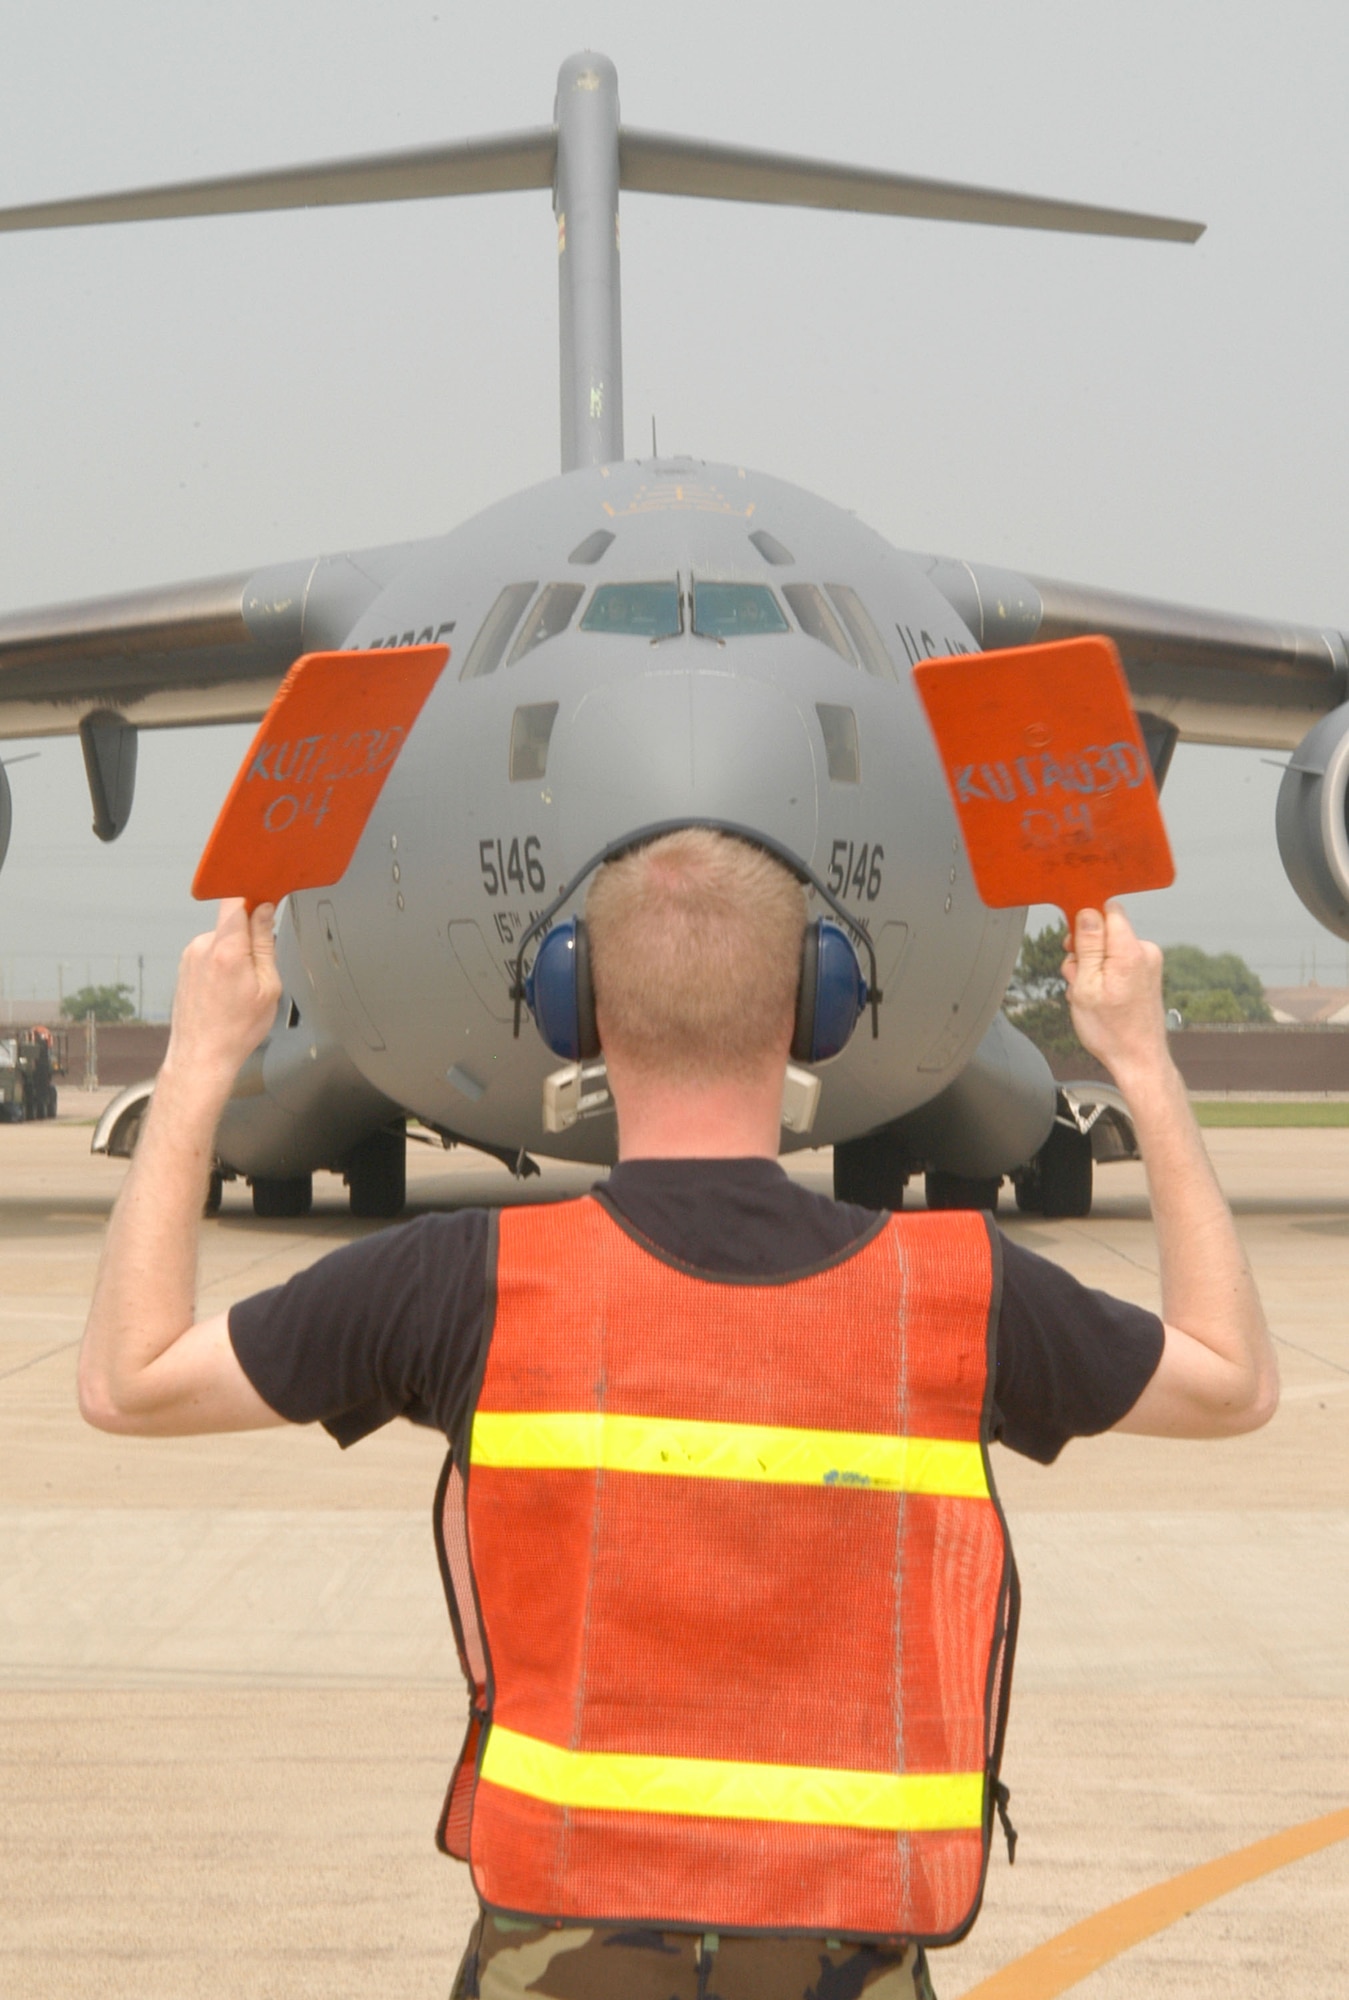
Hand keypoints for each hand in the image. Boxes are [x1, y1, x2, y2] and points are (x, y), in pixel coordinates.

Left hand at [166, 900, 282, 1090]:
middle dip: (249, 935)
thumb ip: (264, 943)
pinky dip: (222, 965)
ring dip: (235, 954)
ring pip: (222, 939)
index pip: (236, 898)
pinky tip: (226, 992)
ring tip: (240, 988)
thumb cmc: (235, 1030)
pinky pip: (210, 952)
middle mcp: (202, 946)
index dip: (253, 893)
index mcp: (226, 949)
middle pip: (232, 921)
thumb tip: (265, 912)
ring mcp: (190, 956)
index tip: (267, 899)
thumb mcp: (267, 987)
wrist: (202, 1056)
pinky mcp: (184, 966)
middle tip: (260, 968)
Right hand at [1062, 905, 1169, 1085]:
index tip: (1074, 942)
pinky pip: (1117, 962)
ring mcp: (1148, 963)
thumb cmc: (1111, 1030)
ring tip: (1088, 994)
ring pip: (1107, 949)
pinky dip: (1103, 976)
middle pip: (1105, 931)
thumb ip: (1087, 945)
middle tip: (1078, 978)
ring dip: (1091, 967)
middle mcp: (1145, 952)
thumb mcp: (1087, 985)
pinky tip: (1099, 998)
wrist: (1138, 1059)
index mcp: (1130, 952)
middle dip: (1085, 950)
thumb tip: (1087, 912)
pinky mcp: (1146, 973)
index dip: (1086, 921)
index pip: (1108, 911)